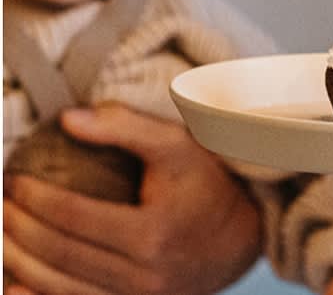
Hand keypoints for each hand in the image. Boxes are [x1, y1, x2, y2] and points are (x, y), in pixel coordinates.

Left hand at [3, 103, 261, 294]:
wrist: (243, 235)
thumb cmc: (208, 184)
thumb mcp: (177, 146)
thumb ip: (126, 128)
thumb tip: (67, 120)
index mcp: (154, 233)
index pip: (75, 216)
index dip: (36, 199)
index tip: (13, 181)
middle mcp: (146, 275)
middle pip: (62, 255)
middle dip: (19, 231)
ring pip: (63, 288)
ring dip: (21, 264)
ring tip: (0, 239)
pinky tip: (16, 284)